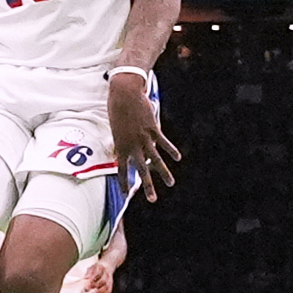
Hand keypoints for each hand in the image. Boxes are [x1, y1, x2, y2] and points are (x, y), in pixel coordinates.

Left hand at [77, 259, 115, 292]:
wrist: (108, 265)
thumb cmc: (98, 268)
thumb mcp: (92, 267)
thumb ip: (89, 273)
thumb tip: (85, 278)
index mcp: (101, 267)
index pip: (97, 273)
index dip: (92, 278)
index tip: (87, 281)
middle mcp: (106, 273)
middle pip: (103, 280)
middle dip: (95, 285)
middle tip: (88, 288)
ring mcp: (109, 279)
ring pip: (106, 286)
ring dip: (100, 291)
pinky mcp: (111, 284)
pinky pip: (109, 290)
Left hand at [108, 73, 178, 201]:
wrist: (124, 93)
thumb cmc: (116, 109)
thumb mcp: (114, 128)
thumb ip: (122, 141)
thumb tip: (125, 150)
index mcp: (120, 146)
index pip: (121, 170)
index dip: (123, 183)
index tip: (126, 194)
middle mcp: (132, 145)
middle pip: (141, 170)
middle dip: (148, 186)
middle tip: (153, 199)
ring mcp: (144, 138)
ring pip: (156, 160)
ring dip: (164, 172)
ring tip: (171, 183)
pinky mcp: (153, 129)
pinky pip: (163, 143)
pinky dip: (171, 150)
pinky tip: (177, 157)